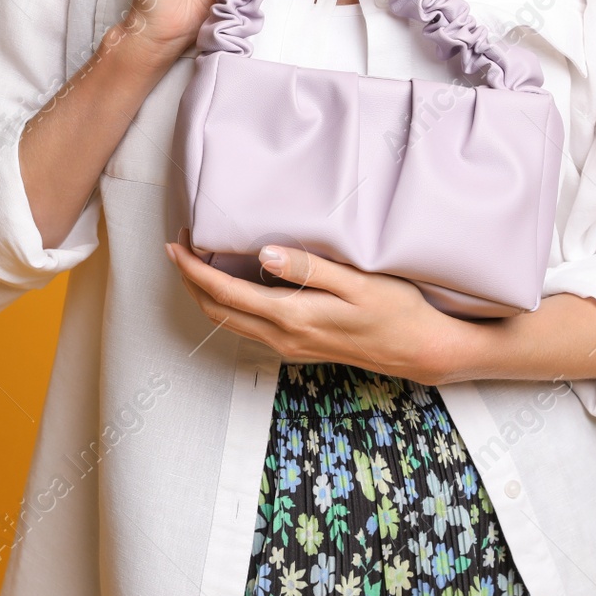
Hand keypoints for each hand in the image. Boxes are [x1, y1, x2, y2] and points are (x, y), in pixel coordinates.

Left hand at [164, 236, 470, 386]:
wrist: (419, 351)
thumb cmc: (395, 310)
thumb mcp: (357, 282)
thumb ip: (309, 269)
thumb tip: (264, 256)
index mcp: (292, 317)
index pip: (225, 292)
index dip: (194, 269)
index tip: (176, 244)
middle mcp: (283, 337)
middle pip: (217, 311)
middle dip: (190, 280)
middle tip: (179, 247)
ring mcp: (289, 346)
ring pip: (230, 322)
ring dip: (207, 293)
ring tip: (197, 261)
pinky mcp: (298, 348)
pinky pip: (248, 326)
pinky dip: (229, 303)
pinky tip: (234, 282)